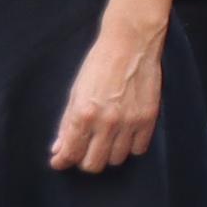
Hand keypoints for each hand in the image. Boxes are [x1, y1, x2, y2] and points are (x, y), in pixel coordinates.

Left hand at [51, 17, 163, 172]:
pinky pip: (138, 149)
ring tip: (106, 141)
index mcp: (83, 113)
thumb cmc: (99, 63)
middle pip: (94, 164)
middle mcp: (106, 122)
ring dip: (108, 153)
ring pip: (116, 160)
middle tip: (84, 150)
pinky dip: (129, 147)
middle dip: (85, 160)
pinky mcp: (148, 119)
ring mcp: (130, 122)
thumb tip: (58, 148)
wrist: (131, 43)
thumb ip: (67, 122)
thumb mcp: (76, 91)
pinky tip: (125, 136)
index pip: (71, 152)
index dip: (62, 161)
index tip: (60, 161)